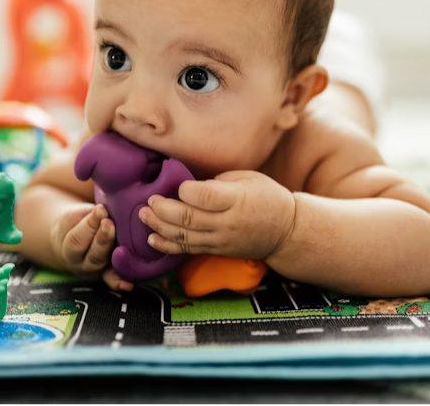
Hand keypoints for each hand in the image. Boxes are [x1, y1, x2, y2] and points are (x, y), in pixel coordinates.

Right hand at [50, 203, 133, 290]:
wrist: (72, 240)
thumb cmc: (77, 222)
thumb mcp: (77, 215)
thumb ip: (91, 214)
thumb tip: (105, 209)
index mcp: (68, 246)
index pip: (77, 238)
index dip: (89, 225)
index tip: (100, 210)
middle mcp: (80, 263)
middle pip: (91, 255)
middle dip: (102, 239)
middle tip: (110, 223)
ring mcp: (95, 271)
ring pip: (103, 266)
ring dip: (114, 255)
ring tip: (126, 244)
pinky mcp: (107, 275)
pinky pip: (112, 280)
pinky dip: (119, 282)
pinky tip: (128, 284)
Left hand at [139, 170, 296, 259]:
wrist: (286, 231)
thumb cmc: (267, 197)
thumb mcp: (249, 178)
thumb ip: (219, 181)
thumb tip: (189, 185)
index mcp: (237, 199)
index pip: (205, 197)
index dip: (185, 190)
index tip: (177, 184)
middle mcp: (227, 222)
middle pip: (188, 218)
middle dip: (163, 209)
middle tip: (149, 200)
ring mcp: (221, 240)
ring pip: (184, 236)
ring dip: (159, 227)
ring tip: (143, 215)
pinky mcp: (216, 250)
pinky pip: (188, 250)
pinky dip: (167, 246)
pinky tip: (152, 238)